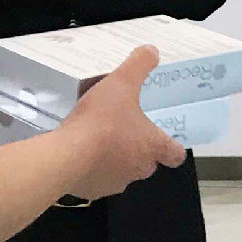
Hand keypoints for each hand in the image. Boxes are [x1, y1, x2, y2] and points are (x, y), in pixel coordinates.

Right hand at [56, 47, 184, 198]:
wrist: (66, 155)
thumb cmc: (101, 121)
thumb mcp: (122, 83)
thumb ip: (138, 65)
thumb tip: (151, 51)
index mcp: (152, 147)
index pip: (175, 154)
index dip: (171, 146)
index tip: (163, 137)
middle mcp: (139, 169)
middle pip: (147, 162)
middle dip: (137, 148)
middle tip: (124, 129)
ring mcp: (115, 183)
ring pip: (121, 171)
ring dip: (114, 158)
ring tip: (97, 139)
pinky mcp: (93, 190)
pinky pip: (97, 179)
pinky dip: (92, 169)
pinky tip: (80, 152)